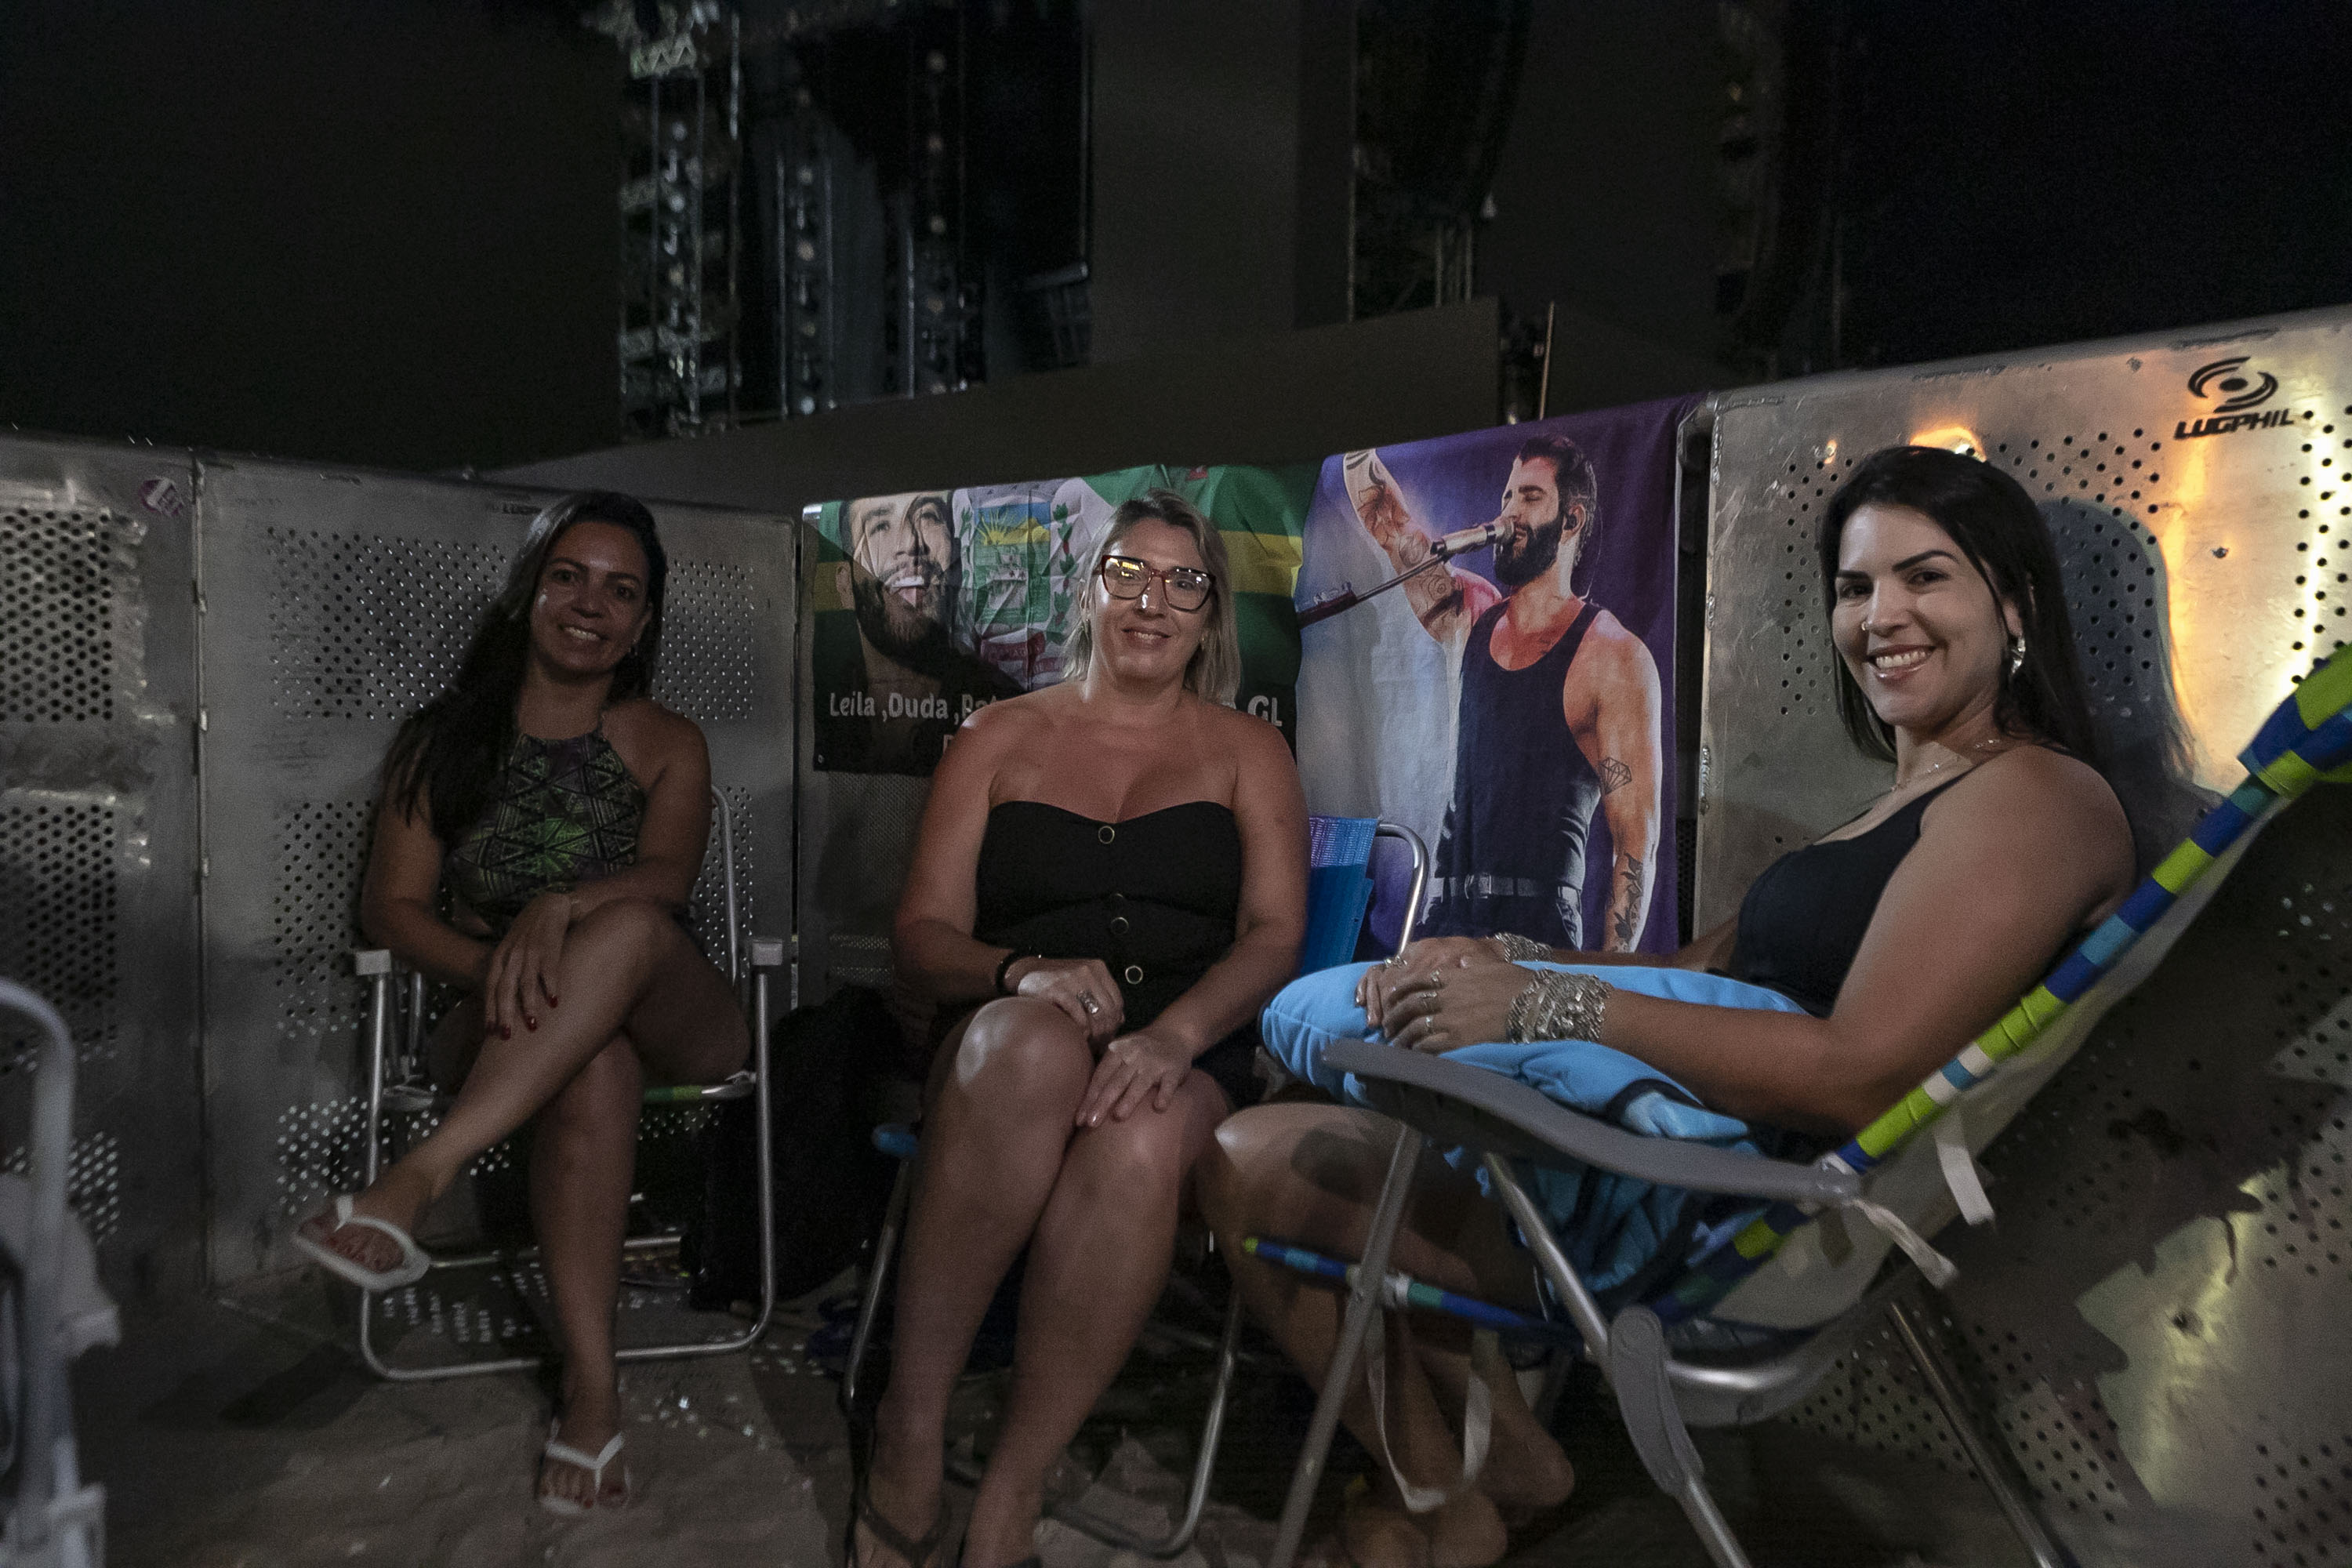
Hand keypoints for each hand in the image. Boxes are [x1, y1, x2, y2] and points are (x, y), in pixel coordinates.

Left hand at [481, 890, 573, 1041]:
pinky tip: (555, 1002)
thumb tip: (504, 1000)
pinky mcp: (550, 945)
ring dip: (528, 1005)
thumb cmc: (532, 930)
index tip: (489, 1032)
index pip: (490, 986)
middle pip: (504, 988)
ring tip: (532, 1025)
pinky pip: (549, 970)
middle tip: (506, 1036)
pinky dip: (551, 986)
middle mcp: (512, 954)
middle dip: (504, 1013)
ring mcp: (530, 950)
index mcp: (500, 956)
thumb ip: (506, 969)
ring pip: (525, 982)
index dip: (489, 1009)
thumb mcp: (512, 947)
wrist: (551, 903)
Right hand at [1012, 956, 1124, 1044]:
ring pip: (1097, 1014)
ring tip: (1087, 1042)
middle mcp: (1088, 971)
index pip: (1117, 1002)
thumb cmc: (1057, 985)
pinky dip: (1080, 1029)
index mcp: (1098, 969)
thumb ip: (1101, 998)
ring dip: (1094, 1034)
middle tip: (1096, 1044)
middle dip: (1104, 1032)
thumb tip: (1120, 1021)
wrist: (1026, 974)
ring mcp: (1072, 979)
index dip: (1114, 1024)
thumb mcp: (1082, 985)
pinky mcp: (1056, 989)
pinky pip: (1078, 1015)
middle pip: (1109, 1010)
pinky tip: (1076, 1034)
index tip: (1106, 1037)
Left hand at [1075, 1030, 1192, 1126]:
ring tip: (1118, 1117)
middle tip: (1091, 1123)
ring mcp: (1154, 1063)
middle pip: (1116, 1082)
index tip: (1079, 1119)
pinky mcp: (1173, 1070)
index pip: (1100, 1077)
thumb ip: (1106, 1071)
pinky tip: (1159, 1107)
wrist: (1175, 1032)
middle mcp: (1134, 1057)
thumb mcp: (1121, 1052)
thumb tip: (1085, 1102)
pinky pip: (1169, 1083)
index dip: (1089, 1098)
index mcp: (1117, 1052)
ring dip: (1129, 1099)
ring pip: (1140, 1083)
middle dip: (1102, 1103)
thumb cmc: (1141, 1050)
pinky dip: (1164, 1094)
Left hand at [1365, 943, 1529, 1054]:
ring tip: (1396, 1044)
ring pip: (1415, 1027)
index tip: (1391, 998)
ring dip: (1402, 1037)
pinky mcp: (1458, 1038)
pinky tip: (1413, 1055)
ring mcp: (1450, 1017)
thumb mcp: (1492, 964)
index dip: (1400, 991)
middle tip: (1388, 1026)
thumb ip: (1473, 963)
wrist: (1535, 1001)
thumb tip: (1465, 958)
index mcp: (1453, 975)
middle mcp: (1446, 995)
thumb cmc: (1517, 982)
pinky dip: (1417, 1050)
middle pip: (1410, 1005)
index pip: (1417, 981)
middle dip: (1395, 1016)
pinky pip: (1428, 1045)